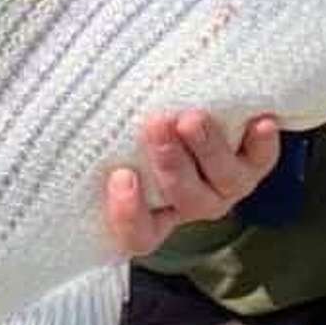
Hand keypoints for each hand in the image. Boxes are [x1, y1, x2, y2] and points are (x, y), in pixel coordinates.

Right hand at [105, 111, 280, 256]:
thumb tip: (62, 89)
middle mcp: (189, 205)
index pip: (139, 234)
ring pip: (222, 184)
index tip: (120, 176)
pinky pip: (261, 163)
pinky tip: (261, 121)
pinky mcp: (252, 167)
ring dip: (207, 149)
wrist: (203, 114)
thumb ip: (94, 133)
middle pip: (184, 200)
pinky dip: (263, 145)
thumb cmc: (140, 129)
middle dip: (170, 163)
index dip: (130, 214)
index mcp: (151, 212)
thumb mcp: (112, 138)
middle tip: (157, 124)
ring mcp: (223, 189)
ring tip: (192, 117)